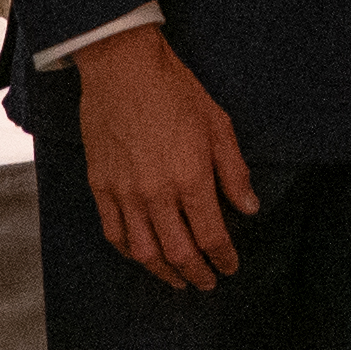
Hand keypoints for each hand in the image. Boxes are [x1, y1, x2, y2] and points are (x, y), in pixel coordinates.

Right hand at [75, 24, 260, 290]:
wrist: (122, 66)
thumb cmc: (175, 91)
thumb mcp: (218, 125)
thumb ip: (234, 172)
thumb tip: (250, 208)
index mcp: (191, 178)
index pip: (212, 236)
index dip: (224, 259)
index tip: (231, 267)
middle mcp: (157, 194)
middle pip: (179, 252)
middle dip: (197, 273)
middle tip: (207, 283)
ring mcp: (125, 193)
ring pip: (144, 251)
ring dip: (164, 272)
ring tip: (178, 280)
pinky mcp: (100, 186)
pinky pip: (114, 233)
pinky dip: (130, 252)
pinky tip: (142, 256)